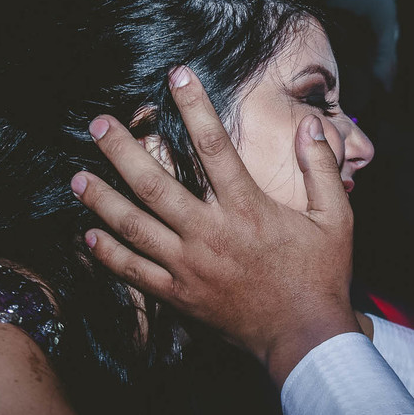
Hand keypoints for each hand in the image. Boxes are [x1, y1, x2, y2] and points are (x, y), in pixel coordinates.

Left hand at [71, 66, 360, 386]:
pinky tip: (87, 236)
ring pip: (134, 227)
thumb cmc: (322, 275)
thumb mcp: (336, 217)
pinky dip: (108, 255)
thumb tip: (310, 125)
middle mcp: (211, 234)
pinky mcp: (179, 296)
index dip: (195, 107)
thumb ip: (320, 169)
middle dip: (122, 151)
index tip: (177, 76)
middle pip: (155, 185)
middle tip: (97, 125)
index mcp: (248, 209)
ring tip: (77, 177)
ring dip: (102, 200)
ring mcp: (189, 267)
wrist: (304, 338)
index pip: (215, 146)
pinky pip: (134, 273)